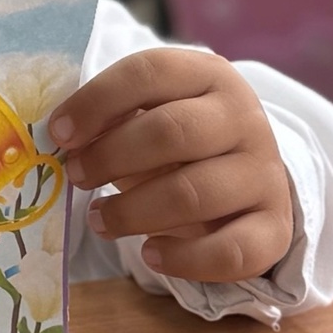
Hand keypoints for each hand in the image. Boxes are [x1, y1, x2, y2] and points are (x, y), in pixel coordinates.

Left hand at [49, 48, 293, 283]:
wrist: (246, 173)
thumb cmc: (178, 138)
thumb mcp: (149, 112)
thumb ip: (112, 117)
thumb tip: (60, 138)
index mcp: (208, 75)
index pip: (149, 73)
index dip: (97, 102)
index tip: (58, 133)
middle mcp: (244, 118)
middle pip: (171, 132)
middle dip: (110, 156)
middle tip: (75, 176)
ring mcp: (265, 173)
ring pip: (193, 194)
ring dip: (133, 211)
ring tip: (99, 219)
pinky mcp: (275, 226)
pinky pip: (230, 251)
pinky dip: (183, 258)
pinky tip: (150, 253)